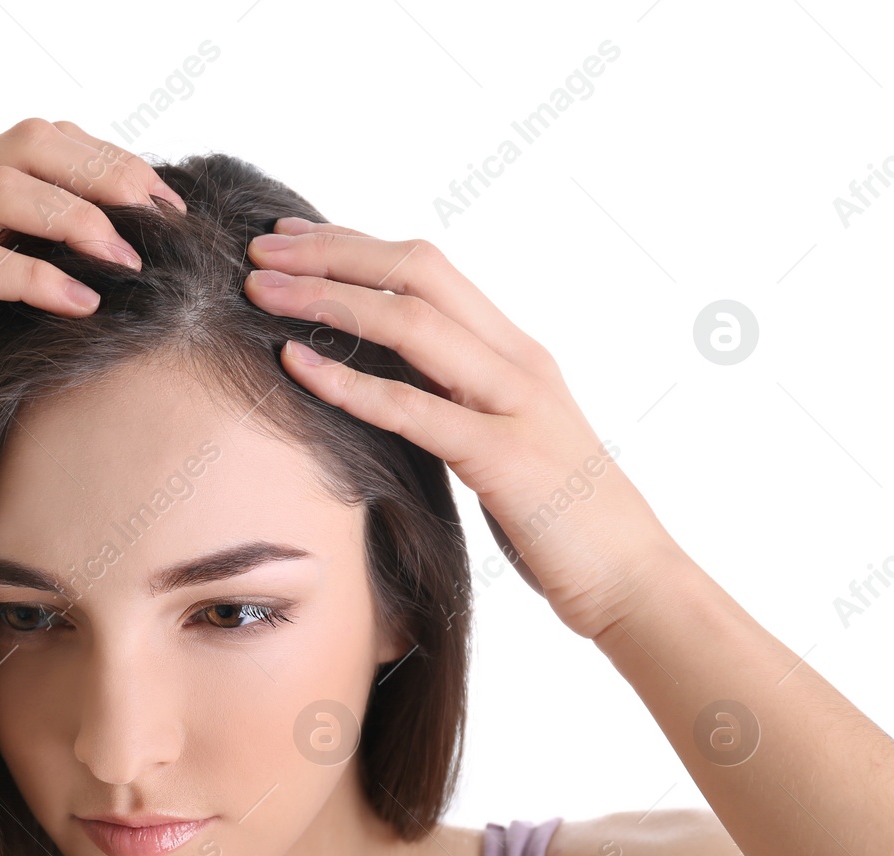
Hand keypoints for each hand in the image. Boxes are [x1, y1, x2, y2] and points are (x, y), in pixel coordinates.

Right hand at [0, 117, 186, 460]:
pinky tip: (82, 305)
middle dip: (107, 174)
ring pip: (2, 191)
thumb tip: (117, 280)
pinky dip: (39, 279)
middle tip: (164, 219)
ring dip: (79, 219)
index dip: (108, 159)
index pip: (37, 140)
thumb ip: (20, 280)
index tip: (165, 204)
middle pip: (27, 145)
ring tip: (132, 259)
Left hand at [243, 219, 686, 641]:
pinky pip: (414, 409)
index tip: (290, 234)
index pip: (429, 269)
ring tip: (261, 291)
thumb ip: (456, 404)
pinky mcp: (506, 458)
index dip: (355, 244)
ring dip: (328, 300)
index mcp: (517, 353)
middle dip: (333, 252)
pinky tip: (295, 364)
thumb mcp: (502, 442)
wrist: (634, 583)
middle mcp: (519, 363)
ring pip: (412, 324)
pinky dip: (349, 382)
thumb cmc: (560, 523)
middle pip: (418, 272)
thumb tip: (385, 385)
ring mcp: (516, 405)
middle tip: (260, 248)